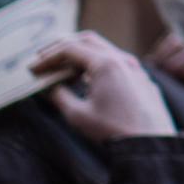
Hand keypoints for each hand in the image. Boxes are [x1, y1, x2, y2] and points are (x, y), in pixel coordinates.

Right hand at [32, 32, 175, 141]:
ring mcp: (135, 67)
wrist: (150, 142)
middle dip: (63, 47)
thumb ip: (59, 96)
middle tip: (44, 57)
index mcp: (106, 63)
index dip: (48, 57)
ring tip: (62, 69)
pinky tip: (87, 79)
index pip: (70, 49)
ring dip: (81, 55)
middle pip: (87, 41)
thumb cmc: (113, 129)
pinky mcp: (141, 78)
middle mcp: (123, 59)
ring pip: (104, 50)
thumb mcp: (78, 115)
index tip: (33, 69)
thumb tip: (48, 87)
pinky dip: (97, 64)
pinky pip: (116, 63)